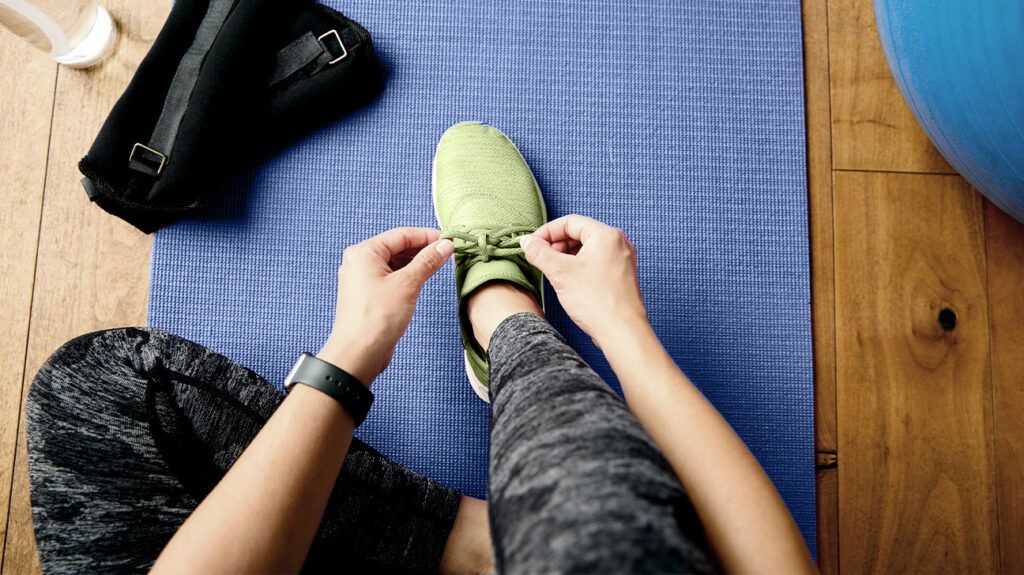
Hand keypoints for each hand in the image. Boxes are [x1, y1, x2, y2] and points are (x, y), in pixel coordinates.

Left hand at [319, 227, 453, 385]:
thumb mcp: (407, 284)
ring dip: (416, 263)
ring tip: (438, 266)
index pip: (401, 234)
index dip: (427, 236)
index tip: (448, 240)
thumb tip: (445, 245)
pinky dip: (406, 276)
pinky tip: (421, 280)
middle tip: (447, 253)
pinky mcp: (367, 295)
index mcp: (364, 252)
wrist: (358, 353)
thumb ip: (427, 261)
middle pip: (397, 247)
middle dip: (422, 249)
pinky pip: (390, 277)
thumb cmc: (377, 318)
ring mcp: (362, 279)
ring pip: (394, 263)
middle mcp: (359, 262)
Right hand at [520, 215, 648, 345]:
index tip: (533, 245)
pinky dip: (580, 266)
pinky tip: (569, 281)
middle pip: (580, 233)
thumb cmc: (597, 302)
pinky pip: (597, 262)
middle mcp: (618, 243)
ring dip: (567, 256)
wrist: (622, 332)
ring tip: (553, 271)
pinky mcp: (622, 276)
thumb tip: (527, 242)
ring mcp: (622, 260)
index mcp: (606, 235)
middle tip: (540, 258)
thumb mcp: (560, 273)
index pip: (570, 222)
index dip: (547, 232)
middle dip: (557, 244)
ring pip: (588, 249)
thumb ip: (540, 253)